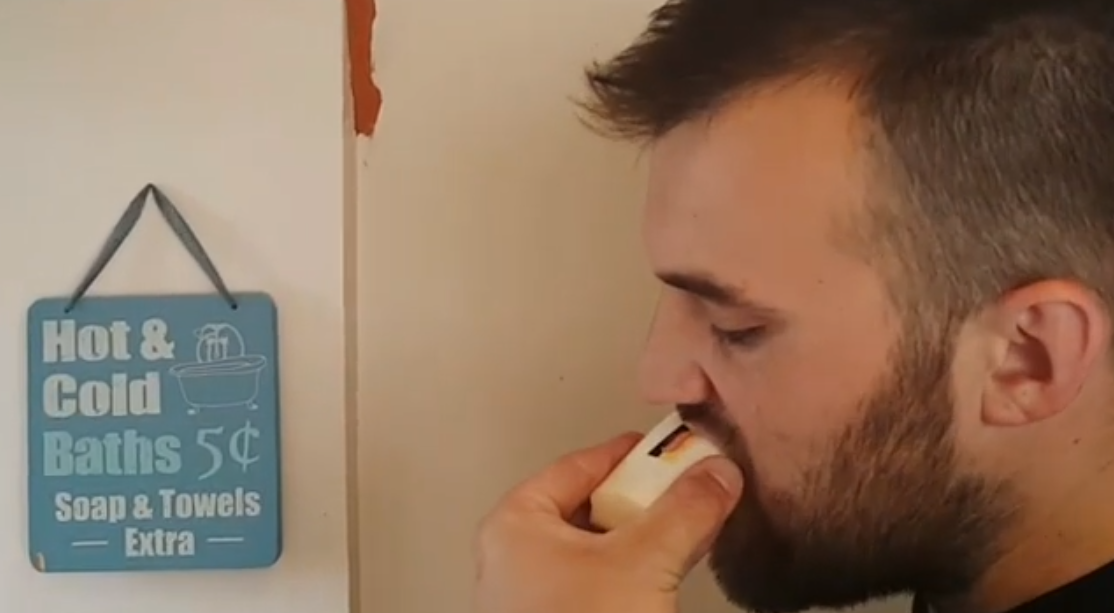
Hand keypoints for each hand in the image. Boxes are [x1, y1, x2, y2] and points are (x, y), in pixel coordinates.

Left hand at [473, 432, 742, 612]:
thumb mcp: (641, 562)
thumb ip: (684, 511)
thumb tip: (714, 476)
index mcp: (516, 525)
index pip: (578, 465)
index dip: (628, 453)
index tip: (665, 446)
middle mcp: (517, 558)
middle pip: (589, 505)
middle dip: (642, 497)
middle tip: (683, 486)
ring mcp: (534, 596)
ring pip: (597, 547)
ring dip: (643, 536)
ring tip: (684, 527)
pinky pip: (600, 582)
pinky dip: (635, 570)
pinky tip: (665, 573)